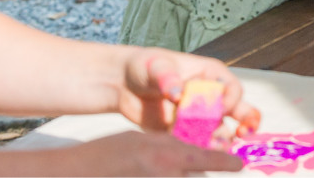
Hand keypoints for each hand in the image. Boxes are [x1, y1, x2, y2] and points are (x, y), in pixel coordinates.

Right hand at [60, 131, 244, 175]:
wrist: (73, 174)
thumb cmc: (104, 155)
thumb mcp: (140, 139)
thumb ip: (168, 144)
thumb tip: (190, 149)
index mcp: (167, 157)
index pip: (208, 160)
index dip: (227, 161)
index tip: (239, 163)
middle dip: (195, 173)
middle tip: (173, 167)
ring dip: (181, 176)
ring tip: (150, 168)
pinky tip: (144, 171)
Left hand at [120, 51, 259, 137]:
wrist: (122, 84)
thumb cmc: (145, 65)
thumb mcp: (156, 67)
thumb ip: (168, 78)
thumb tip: (177, 93)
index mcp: (210, 74)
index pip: (231, 87)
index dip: (230, 99)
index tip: (221, 109)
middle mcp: (210, 95)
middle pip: (238, 109)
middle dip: (246, 121)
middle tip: (244, 132)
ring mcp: (199, 115)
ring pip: (221, 130)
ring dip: (222, 140)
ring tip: (217, 148)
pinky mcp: (185, 132)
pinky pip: (198, 143)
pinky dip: (200, 149)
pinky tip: (196, 152)